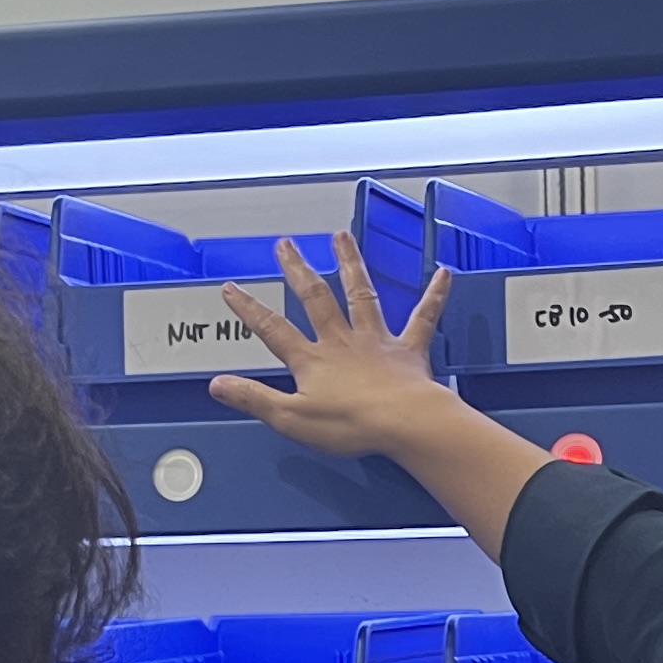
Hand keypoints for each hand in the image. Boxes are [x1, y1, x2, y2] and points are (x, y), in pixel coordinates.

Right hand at [206, 232, 555, 554]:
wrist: (404, 422)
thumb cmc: (354, 424)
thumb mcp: (292, 418)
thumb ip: (255, 399)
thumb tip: (220, 386)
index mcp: (313, 360)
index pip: (273, 329)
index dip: (249, 309)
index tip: (232, 289)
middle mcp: (342, 341)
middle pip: (315, 298)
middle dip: (297, 270)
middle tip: (285, 245)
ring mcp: (376, 340)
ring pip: (360, 294)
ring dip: (350, 263)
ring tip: (342, 237)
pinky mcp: (408, 349)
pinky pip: (423, 316)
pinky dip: (434, 294)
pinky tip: (443, 274)